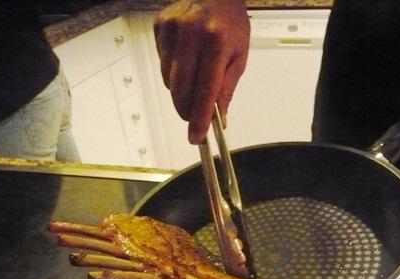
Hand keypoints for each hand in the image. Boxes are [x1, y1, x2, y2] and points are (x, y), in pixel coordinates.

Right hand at [154, 0, 249, 143]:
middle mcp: (192, 35)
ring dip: (180, 90)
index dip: (199, 118)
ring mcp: (172, 30)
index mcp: (216, 43)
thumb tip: (218, 116)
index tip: (196, 136)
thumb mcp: (239, 55)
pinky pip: (162, 63)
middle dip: (187, 110)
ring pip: (169, 80)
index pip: (205, 91)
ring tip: (194, 78)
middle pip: (181, 90)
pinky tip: (185, 60)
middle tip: (194, 117)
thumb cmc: (230, 22)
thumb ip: (227, 87)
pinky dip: (173, 71)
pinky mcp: (160, 27)